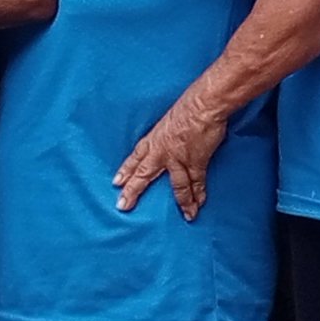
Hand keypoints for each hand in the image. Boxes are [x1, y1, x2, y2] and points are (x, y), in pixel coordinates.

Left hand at [113, 94, 229, 219]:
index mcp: (154, 139)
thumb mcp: (169, 120)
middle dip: (133, 191)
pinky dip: (198, 194)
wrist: (203, 105)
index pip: (135, 157)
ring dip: (182, 202)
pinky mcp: (194, 162)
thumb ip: (167, 134)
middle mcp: (161, 151)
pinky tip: (199, 204)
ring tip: (185, 215)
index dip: (126, 170)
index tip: (117, 182)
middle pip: (143, 175)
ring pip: (176, 186)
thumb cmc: (188, 106)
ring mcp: (177, 159)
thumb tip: (172, 139)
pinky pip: (196, 183)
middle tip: (122, 205)